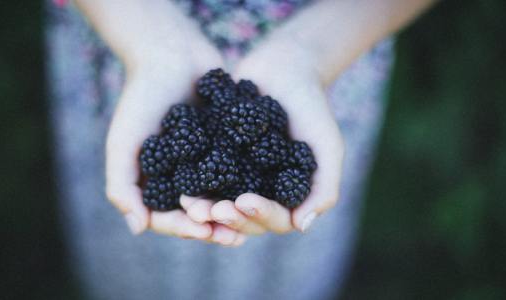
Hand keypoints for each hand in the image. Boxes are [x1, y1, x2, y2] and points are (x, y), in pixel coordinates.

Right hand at [104, 10, 245, 245]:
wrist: (171, 55)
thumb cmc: (141, 98)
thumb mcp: (123, 143)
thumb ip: (122, 186)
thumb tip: (138, 230)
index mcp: (153, 181)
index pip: (165, 217)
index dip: (183, 228)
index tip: (202, 230)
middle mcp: (179, 177)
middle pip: (195, 214)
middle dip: (213, 227)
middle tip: (232, 236)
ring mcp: (203, 163)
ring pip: (219, 199)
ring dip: (232, 214)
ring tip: (249, 222)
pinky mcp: (226, 148)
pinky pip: (237, 173)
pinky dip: (247, 186)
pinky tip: (263, 194)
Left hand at [202, 37, 344, 234]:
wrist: (285, 69)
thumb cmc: (312, 108)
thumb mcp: (327, 146)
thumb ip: (324, 187)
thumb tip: (301, 226)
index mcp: (288, 196)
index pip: (276, 219)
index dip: (260, 216)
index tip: (244, 202)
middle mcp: (261, 192)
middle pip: (244, 219)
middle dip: (229, 218)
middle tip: (212, 211)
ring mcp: (237, 177)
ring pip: (220, 204)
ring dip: (205, 210)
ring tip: (190, 205)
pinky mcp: (216, 159)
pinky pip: (201, 177)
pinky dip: (191, 184)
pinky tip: (178, 184)